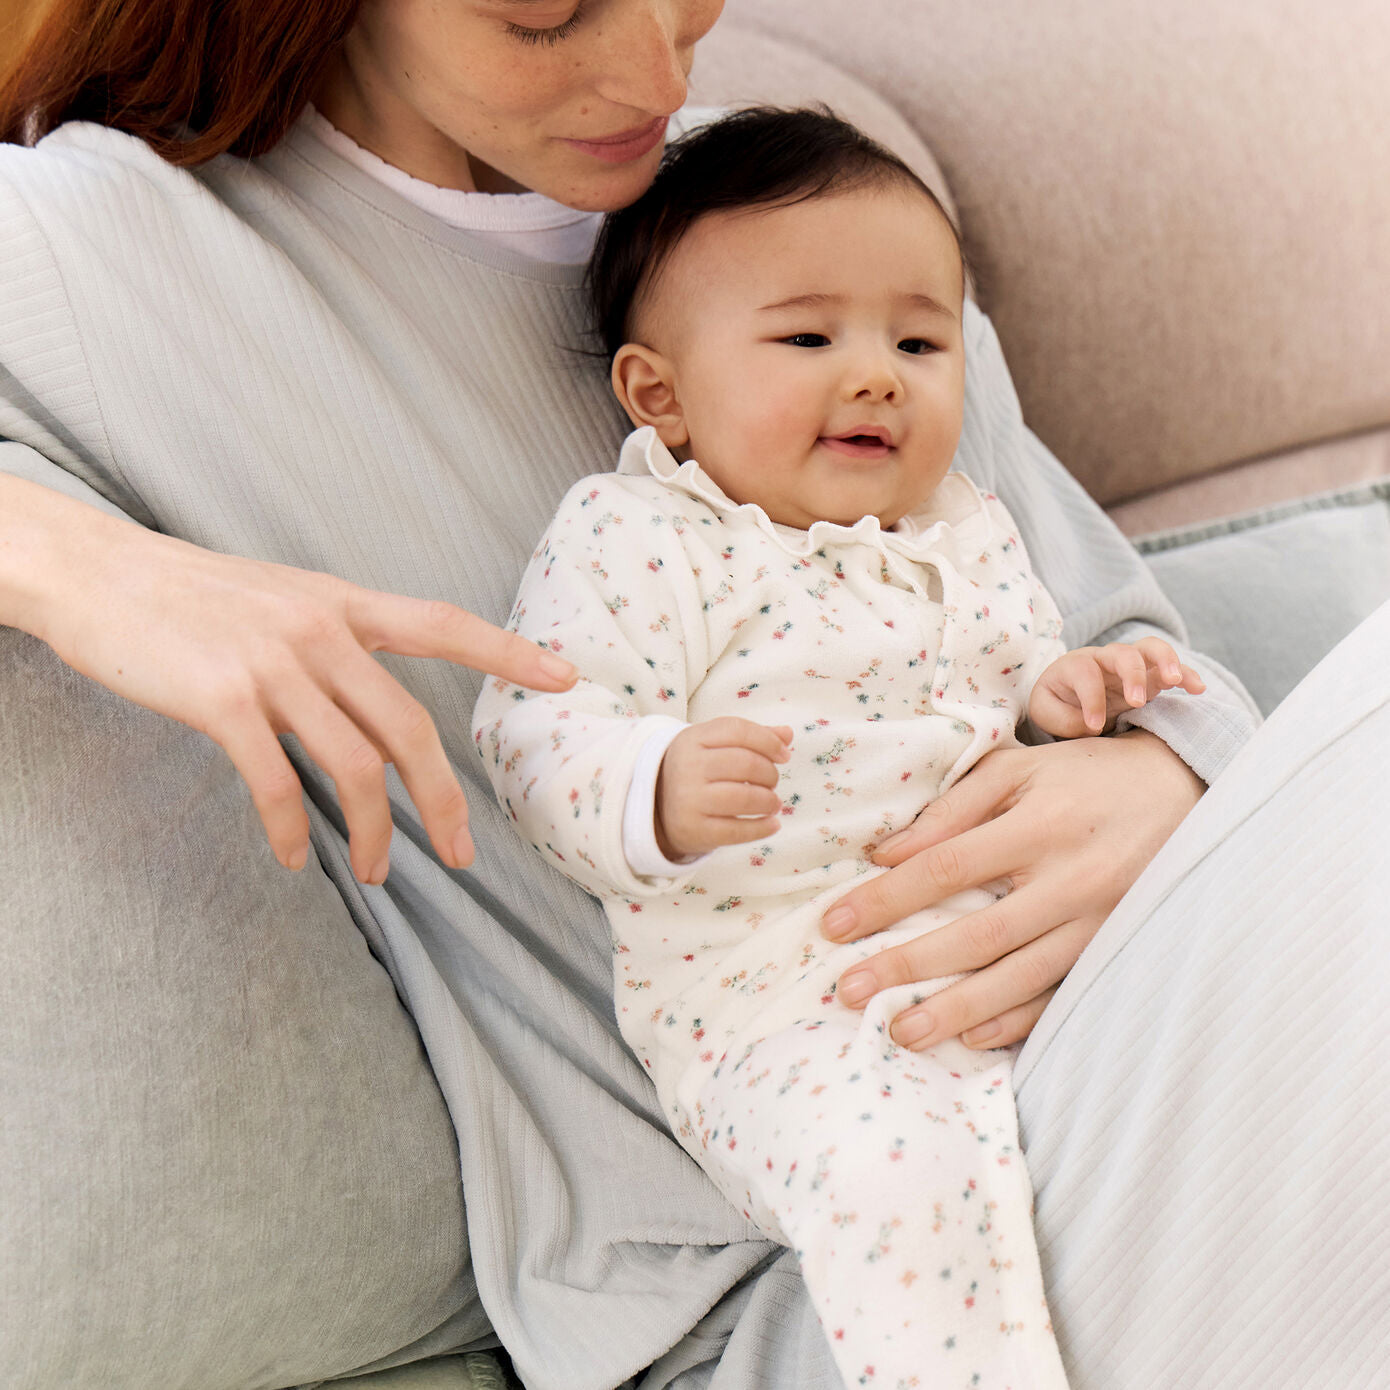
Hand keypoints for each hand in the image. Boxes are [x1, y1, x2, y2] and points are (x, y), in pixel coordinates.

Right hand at [27, 500, 574, 883]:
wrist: (97, 573)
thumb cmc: (191, 596)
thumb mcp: (281, 599)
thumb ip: (335, 643)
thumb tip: (371, 705)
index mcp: (342, 603)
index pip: (442, 624)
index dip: (508, 652)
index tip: (567, 675)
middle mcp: (321, 629)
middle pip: (410, 726)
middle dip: (443, 800)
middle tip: (458, 854)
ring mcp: (273, 663)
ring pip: (354, 765)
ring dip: (372, 831)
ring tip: (373, 869)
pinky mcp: (222, 698)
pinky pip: (276, 781)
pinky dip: (290, 829)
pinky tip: (291, 856)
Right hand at [656, 718, 792, 858]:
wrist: (658, 807)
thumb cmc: (698, 771)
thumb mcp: (715, 746)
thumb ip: (752, 737)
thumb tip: (787, 733)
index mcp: (692, 739)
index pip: (737, 730)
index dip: (768, 741)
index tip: (784, 755)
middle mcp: (688, 766)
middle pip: (745, 763)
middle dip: (770, 773)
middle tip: (772, 782)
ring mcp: (689, 799)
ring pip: (744, 797)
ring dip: (769, 801)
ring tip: (773, 803)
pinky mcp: (694, 829)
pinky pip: (737, 830)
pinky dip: (762, 828)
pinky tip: (772, 824)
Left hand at [820, 731, 1203, 1048]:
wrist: (1188, 793)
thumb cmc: (1086, 779)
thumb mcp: (1019, 771)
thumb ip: (952, 809)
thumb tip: (886, 854)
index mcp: (1040, 825)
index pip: (946, 868)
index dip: (886, 899)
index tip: (834, 925)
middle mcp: (1071, 880)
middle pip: (976, 934)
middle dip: (906, 966)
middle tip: (848, 992)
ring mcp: (1099, 924)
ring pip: (1017, 978)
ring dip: (954, 1010)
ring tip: (899, 1032)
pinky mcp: (1116, 950)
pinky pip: (1060, 996)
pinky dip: (1015, 1021)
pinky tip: (971, 1037)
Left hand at [1028, 636, 1205, 737]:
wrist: (1067, 695)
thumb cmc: (1056, 702)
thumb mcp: (1044, 712)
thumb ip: (1061, 718)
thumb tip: (1092, 725)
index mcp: (1074, 665)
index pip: (1086, 673)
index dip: (1091, 699)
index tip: (1094, 727)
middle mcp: (1104, 659)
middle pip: (1122, 652)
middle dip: (1132, 674)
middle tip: (1137, 702)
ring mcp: (1130, 666)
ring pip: (1152, 649)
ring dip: (1166, 662)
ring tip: (1177, 681)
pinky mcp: (1150, 677)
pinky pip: (1172, 669)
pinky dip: (1186, 675)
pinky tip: (1198, 689)